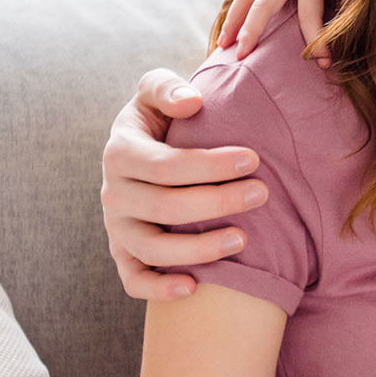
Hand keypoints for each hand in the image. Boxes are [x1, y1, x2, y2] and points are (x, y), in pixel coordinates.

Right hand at [101, 68, 267, 300]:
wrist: (141, 149)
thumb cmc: (159, 118)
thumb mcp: (154, 91)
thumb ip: (167, 88)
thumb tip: (193, 102)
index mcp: (120, 151)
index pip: (166, 165)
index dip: (210, 165)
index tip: (254, 159)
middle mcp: (113, 193)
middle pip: (166, 208)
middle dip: (218, 202)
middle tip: (262, 194)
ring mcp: (116, 227)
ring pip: (152, 250)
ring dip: (198, 250)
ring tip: (243, 240)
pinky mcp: (122, 254)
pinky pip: (133, 280)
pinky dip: (159, 289)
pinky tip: (195, 288)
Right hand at [216, 0, 342, 62]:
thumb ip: (349, 3)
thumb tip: (344, 38)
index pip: (309, 16)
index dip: (316, 42)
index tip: (323, 63)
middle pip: (260, 5)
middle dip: (250, 32)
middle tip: (239, 58)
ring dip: (231, 21)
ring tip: (221, 46)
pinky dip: (236, 9)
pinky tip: (231, 27)